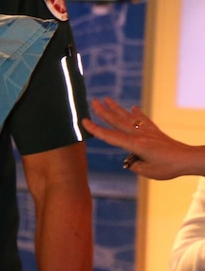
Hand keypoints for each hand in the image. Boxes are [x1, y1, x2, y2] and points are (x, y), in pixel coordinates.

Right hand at [83, 97, 204, 179]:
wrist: (187, 159)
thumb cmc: (167, 167)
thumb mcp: (146, 171)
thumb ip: (134, 164)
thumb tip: (131, 157)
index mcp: (134, 144)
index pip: (110, 136)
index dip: (95, 129)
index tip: (84, 122)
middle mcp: (139, 134)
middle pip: (117, 121)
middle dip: (103, 112)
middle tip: (93, 101)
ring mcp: (147, 131)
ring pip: (127, 117)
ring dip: (116, 108)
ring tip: (107, 99)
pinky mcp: (155, 131)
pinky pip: (143, 120)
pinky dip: (137, 113)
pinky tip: (132, 108)